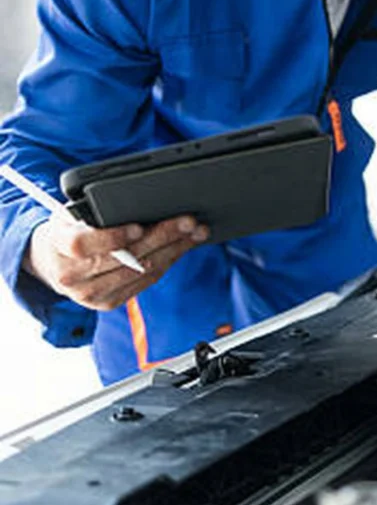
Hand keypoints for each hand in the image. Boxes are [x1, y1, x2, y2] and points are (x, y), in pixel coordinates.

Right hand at [23, 211, 209, 311]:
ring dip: (174, 249)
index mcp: (59, 247)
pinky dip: (168, 261)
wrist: (53, 262)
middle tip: (187, 221)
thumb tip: (139, 202)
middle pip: (125, 258)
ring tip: (195, 232)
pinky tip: (182, 247)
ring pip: (141, 271)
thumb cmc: (69, 229)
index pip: (83, 244)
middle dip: (162, 237)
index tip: (138, 227)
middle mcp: (73, 276)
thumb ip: (95, 211)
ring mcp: (91, 294)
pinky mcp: (108, 302)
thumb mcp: (72, 214)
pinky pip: (145, 281)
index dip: (113, 237)